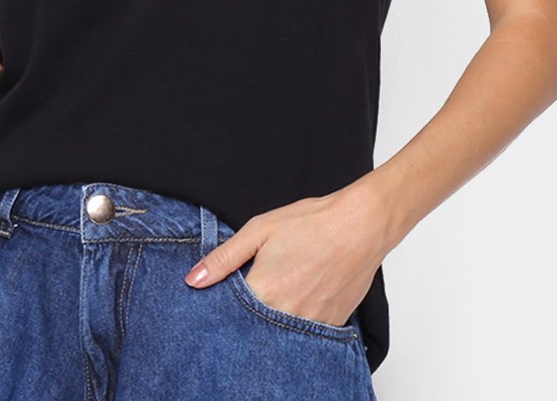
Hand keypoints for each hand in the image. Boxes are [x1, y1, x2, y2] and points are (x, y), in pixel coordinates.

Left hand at [183, 185, 389, 327]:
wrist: (362, 224)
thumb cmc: (313, 222)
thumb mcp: (261, 230)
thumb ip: (224, 257)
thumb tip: (193, 280)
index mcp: (263, 291)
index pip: (228, 315)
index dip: (224, 306)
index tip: (225, 296)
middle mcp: (285, 315)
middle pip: (253, 329)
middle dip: (248, 317)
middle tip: (260, 288)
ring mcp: (310, 325)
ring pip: (280, 335)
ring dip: (274, 320)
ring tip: (283, 290)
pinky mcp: (331, 326)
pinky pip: (306, 335)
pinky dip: (298, 322)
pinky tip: (302, 296)